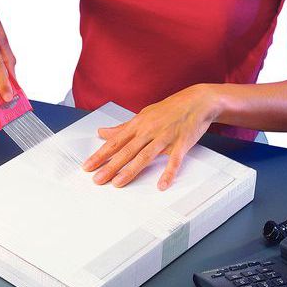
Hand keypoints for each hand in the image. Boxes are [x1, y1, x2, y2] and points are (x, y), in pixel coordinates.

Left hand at [82, 85, 220, 189]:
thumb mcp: (143, 115)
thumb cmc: (170, 109)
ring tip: (118, 183)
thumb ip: (123, 128)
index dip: (100, 155)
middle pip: (126, 150)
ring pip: (145, 155)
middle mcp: (149, 130)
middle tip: (97, 179)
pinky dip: (168, 173)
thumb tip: (102, 132)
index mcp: (138, 124)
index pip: (115, 142)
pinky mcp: (181, 143)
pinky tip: (161, 185)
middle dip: (110, 166)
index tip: (88, 166)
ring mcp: (165, 137)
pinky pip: (174, 160)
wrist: (198, 101)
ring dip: (131, 170)